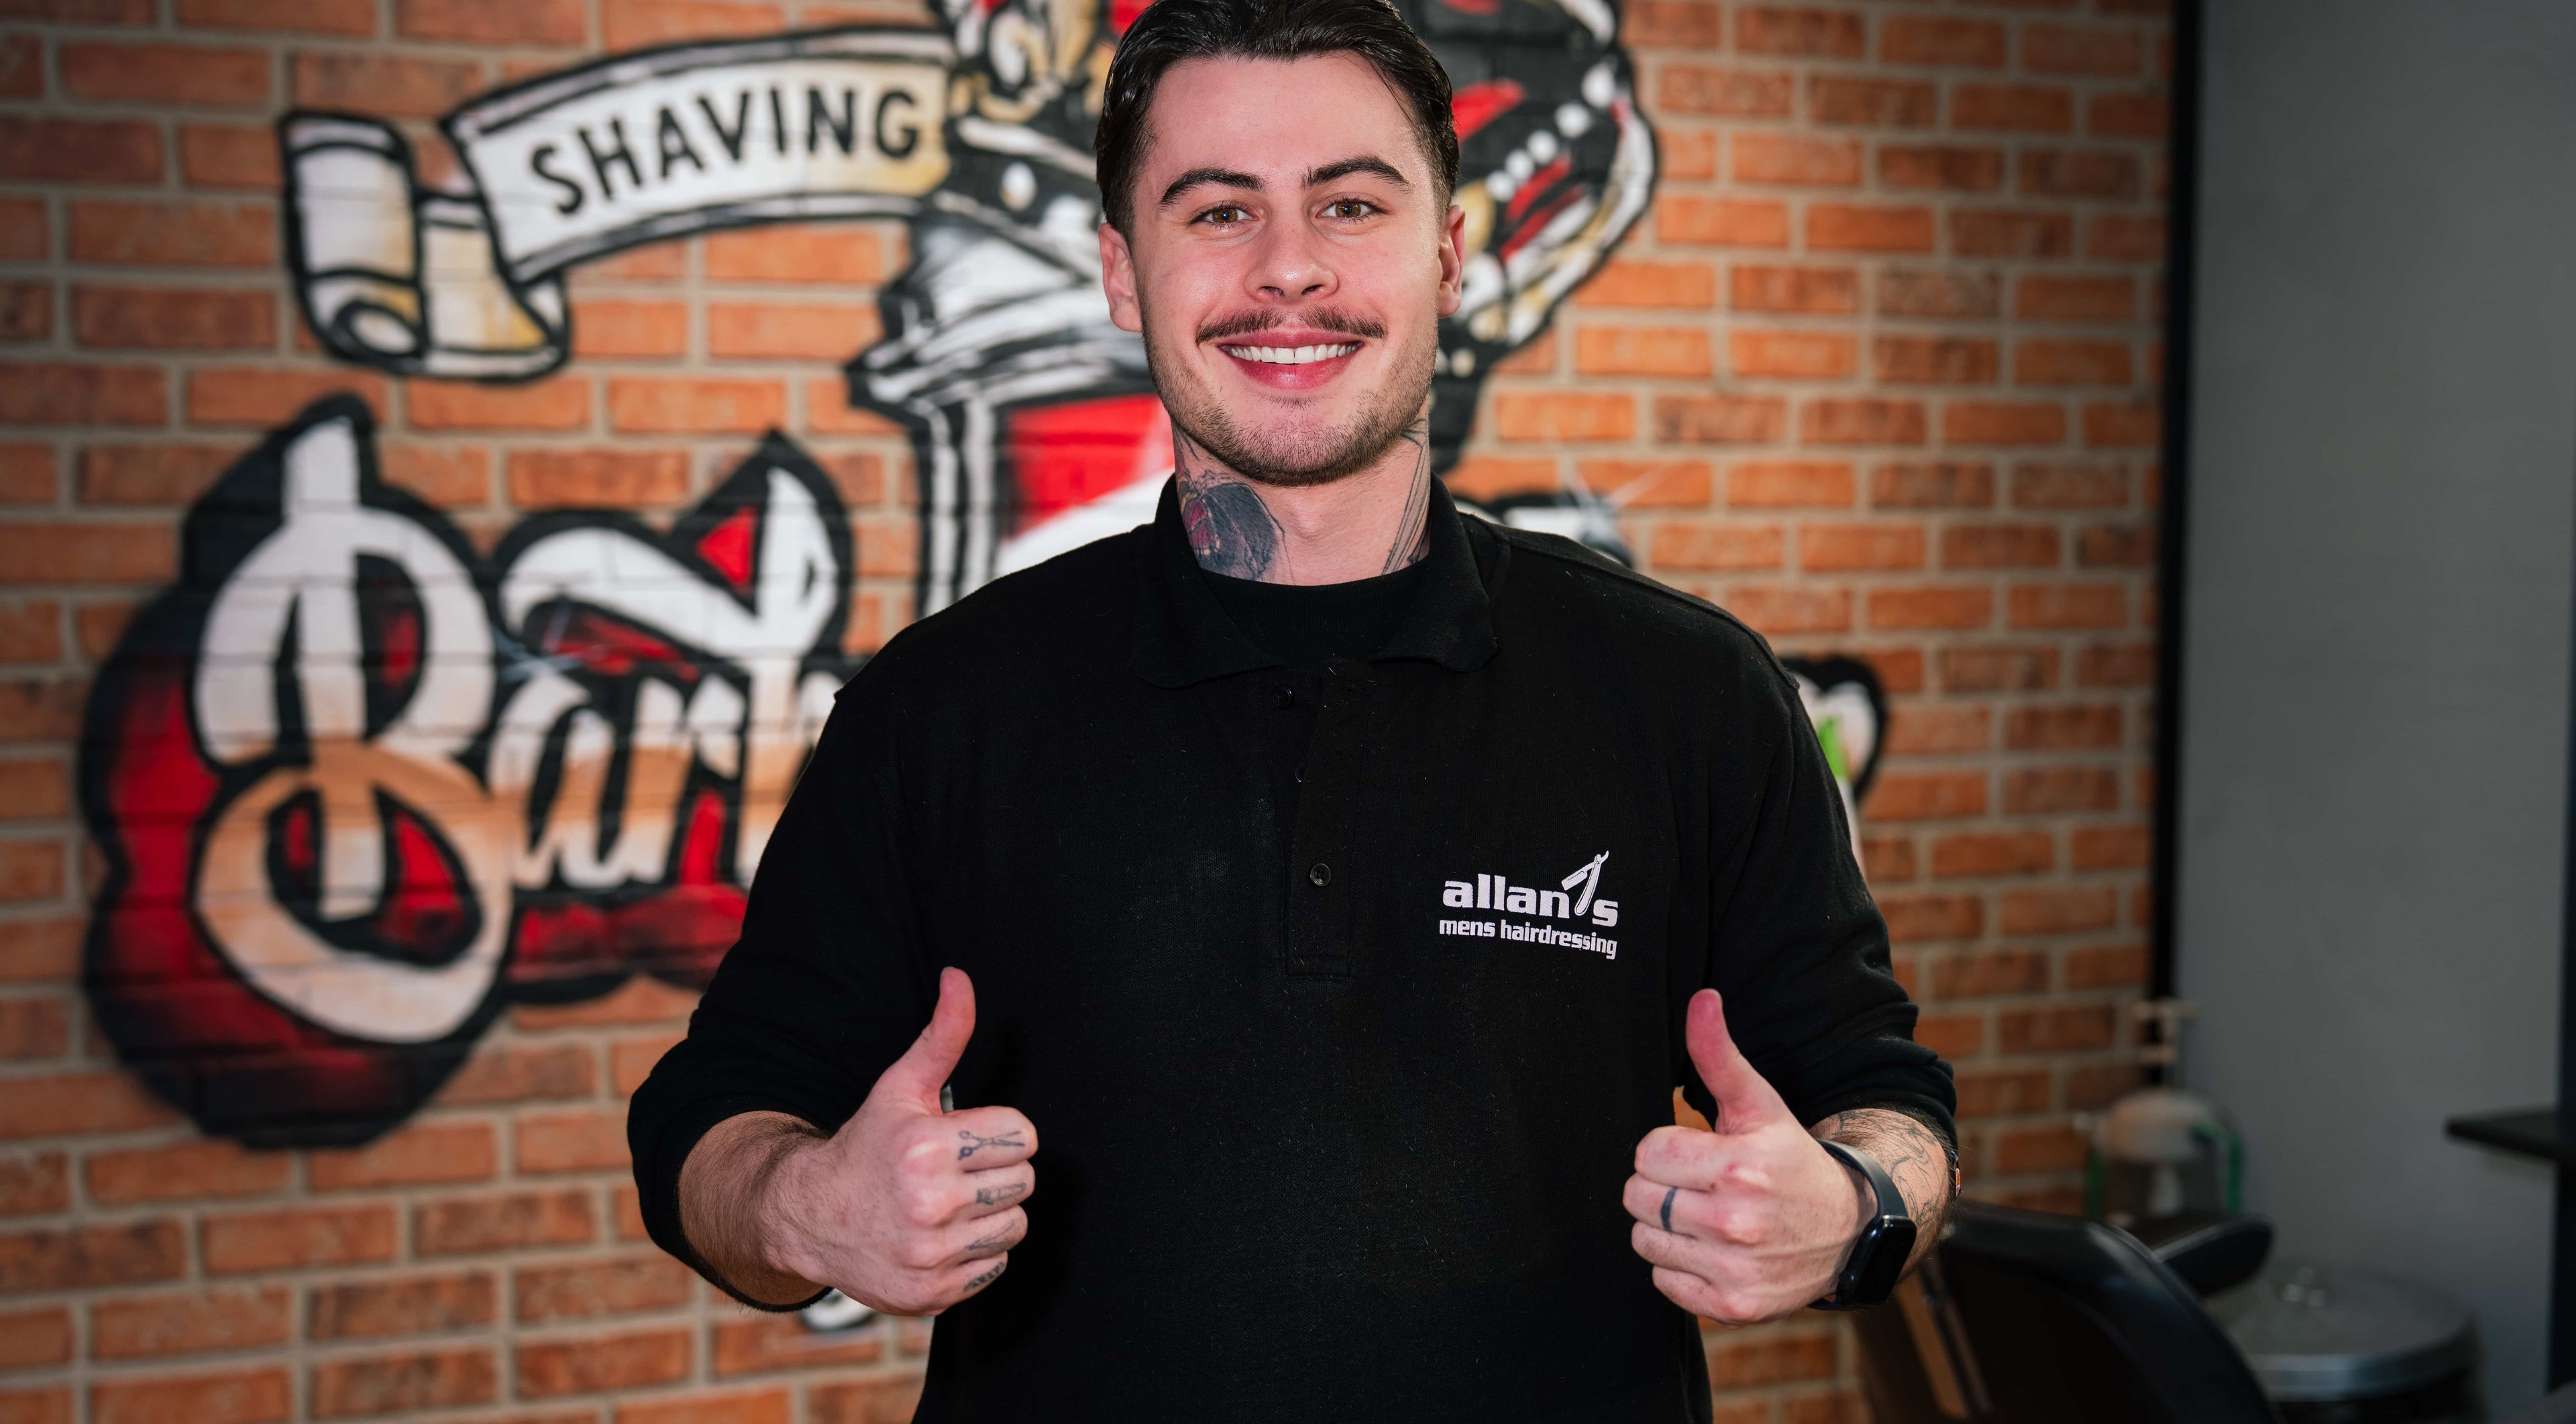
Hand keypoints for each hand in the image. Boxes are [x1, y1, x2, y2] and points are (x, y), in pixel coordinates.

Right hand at [756, 968, 1036, 1314]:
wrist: (809, 1216)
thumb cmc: (865, 1146)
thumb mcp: (900, 1086)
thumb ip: (942, 1034)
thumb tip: (959, 978)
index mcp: (928, 1147)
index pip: (1024, 1136)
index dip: (999, 1132)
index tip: (968, 1137)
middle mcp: (929, 1203)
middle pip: (1025, 1181)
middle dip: (997, 1171)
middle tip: (958, 1170)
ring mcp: (930, 1254)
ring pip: (1016, 1226)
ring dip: (992, 1214)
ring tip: (951, 1203)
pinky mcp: (932, 1294)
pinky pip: (996, 1266)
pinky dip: (976, 1254)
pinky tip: (941, 1236)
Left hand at [1624, 989, 1871, 1323]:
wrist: (1848, 1230)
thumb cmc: (1792, 1160)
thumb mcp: (1760, 1105)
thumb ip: (1720, 1055)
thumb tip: (1701, 999)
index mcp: (1739, 1167)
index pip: (1648, 1152)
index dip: (1668, 1148)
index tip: (1700, 1152)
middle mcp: (1737, 1222)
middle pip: (1638, 1196)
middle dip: (1660, 1185)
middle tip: (1698, 1184)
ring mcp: (1736, 1269)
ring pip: (1644, 1239)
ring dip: (1664, 1226)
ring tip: (1704, 1215)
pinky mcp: (1734, 1307)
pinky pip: (1664, 1282)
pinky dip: (1679, 1268)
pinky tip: (1713, 1250)